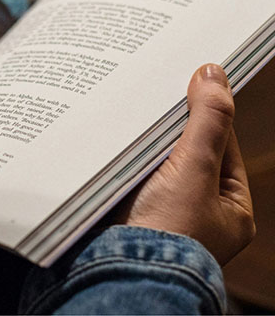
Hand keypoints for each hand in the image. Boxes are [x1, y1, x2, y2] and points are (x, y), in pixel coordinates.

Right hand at [118, 64, 254, 264]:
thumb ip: (208, 121)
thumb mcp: (195, 168)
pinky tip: (115, 141)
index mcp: (230, 210)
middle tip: (155, 95)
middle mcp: (200, 213)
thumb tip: (214, 74)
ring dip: (145, 143)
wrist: (117, 271)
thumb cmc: (166, 232)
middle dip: (171, 128)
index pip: (223, 147)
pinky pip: (134, 175)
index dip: (207, 115)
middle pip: (188, 153)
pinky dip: (127, 158)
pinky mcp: (134, 212)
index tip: (191, 83)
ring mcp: (165, 214)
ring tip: (132, 115)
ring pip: (158, 163)